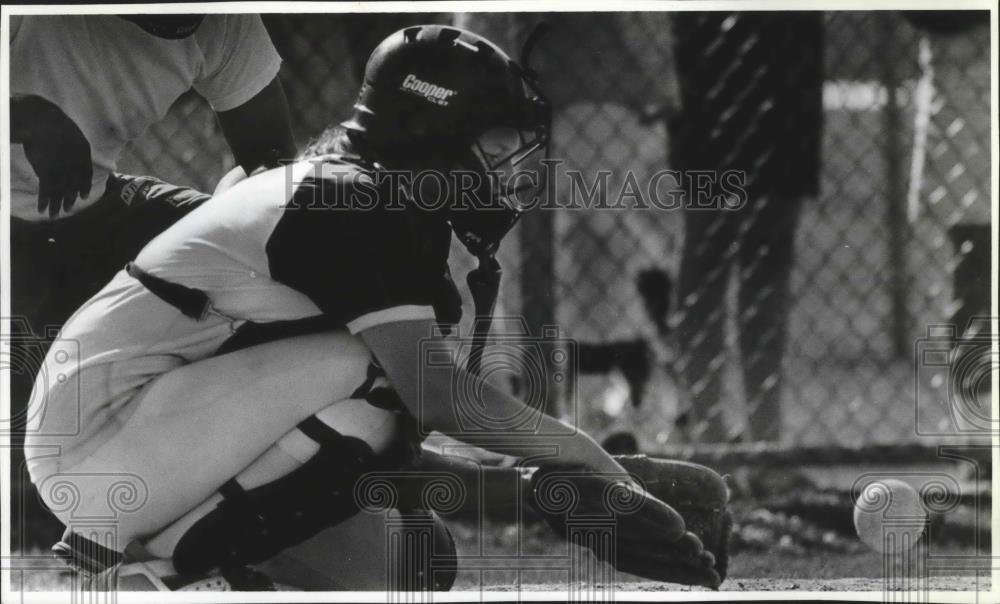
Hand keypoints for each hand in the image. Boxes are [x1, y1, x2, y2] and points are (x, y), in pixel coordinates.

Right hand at [12, 94, 92, 217]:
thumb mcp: (70, 134)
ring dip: (56, 205)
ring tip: (54, 216)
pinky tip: (42, 209)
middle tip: (67, 209)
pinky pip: (46, 191)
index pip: (86, 174)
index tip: (83, 196)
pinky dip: (44, 201)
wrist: (41, 120)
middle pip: (73, 186)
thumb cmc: (52, 124)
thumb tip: (70, 157)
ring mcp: (63, 170)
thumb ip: (73, 149)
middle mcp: (76, 164)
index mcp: (83, 152)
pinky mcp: (47, 172)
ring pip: (59, 192)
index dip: (84, 186)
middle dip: (69, 199)